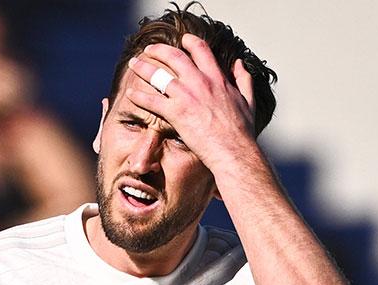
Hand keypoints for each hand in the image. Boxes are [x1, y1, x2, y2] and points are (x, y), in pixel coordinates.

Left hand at [123, 34, 259, 163]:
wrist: (234, 150)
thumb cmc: (241, 131)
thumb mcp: (248, 100)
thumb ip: (243, 79)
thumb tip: (239, 64)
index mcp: (218, 78)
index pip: (201, 50)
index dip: (190, 42)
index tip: (182, 39)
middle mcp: (201, 83)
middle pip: (175, 56)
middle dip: (159, 50)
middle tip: (149, 50)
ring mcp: (188, 96)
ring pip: (159, 75)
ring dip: (143, 67)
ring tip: (134, 64)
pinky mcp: (177, 113)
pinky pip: (152, 101)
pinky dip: (138, 96)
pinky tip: (130, 94)